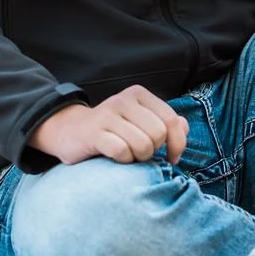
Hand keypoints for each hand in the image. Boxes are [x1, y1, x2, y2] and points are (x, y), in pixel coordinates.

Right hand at [27, 85, 188, 165]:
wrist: (70, 131)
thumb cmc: (112, 130)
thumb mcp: (139, 120)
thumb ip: (165, 122)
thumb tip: (185, 128)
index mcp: (139, 95)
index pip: (172, 120)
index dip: (177, 144)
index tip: (172, 158)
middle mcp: (124, 100)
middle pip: (158, 134)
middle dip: (154, 151)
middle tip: (141, 154)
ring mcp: (107, 115)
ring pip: (142, 144)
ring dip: (138, 158)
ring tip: (128, 155)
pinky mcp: (93, 132)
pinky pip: (122, 151)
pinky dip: (123, 161)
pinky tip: (116, 158)